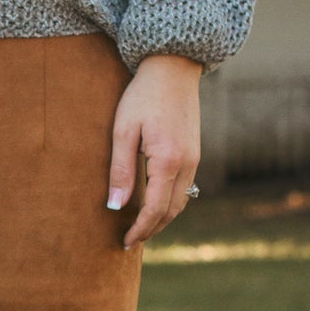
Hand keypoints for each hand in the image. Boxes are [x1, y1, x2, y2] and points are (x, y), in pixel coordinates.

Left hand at [107, 53, 201, 249]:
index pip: (155, 209)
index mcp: (168, 161)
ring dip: (161, 219)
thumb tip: (115, 206)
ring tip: (140, 228)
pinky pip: (184, 188)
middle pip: (171, 211)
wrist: (173, 68)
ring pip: (181, 202)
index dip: (140, 229)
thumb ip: (120, 170)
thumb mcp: (123, 131)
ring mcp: (194, 159)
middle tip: (130, 242)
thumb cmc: (143, 96)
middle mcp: (187, 164)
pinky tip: (154, 205)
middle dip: (151, 230)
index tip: (125, 242)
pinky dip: (169, 204)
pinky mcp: (194, 153)